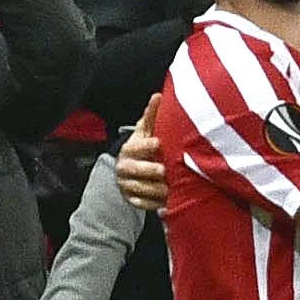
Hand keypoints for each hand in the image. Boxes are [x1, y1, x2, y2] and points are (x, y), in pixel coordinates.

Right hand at [116, 94, 167, 211]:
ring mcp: (127, 185)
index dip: (149, 146)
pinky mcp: (131, 200)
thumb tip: (158, 95)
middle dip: (153, 170)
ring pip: (142, 189)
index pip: (138, 147)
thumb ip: (151, 116)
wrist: (128, 169)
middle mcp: (125, 167)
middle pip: (139, 170)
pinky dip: (156, 204)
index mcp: (130, 149)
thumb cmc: (143, 147)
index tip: (159, 144)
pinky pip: (143, 204)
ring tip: (174, 188)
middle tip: (167, 171)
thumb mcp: (145, 131)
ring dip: (158, 189)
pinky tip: (170, 201)